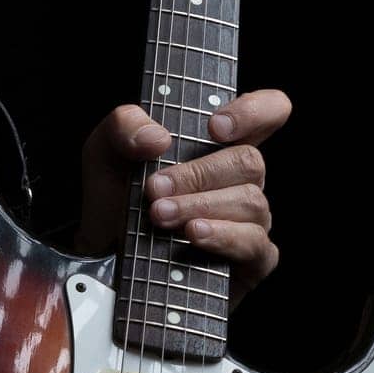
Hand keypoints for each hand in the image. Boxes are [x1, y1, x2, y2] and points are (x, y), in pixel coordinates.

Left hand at [76, 88, 290, 309]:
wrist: (105, 260)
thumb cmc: (116, 202)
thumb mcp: (106, 152)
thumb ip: (124, 126)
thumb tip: (159, 138)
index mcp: (221, 146)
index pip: (268, 112)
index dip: (255, 111)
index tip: (215, 127)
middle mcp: (242, 181)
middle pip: (250, 160)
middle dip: (199, 175)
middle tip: (155, 190)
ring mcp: (251, 221)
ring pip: (251, 201)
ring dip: (201, 206)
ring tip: (160, 216)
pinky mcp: (251, 261)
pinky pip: (254, 244)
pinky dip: (222, 236)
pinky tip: (192, 236)